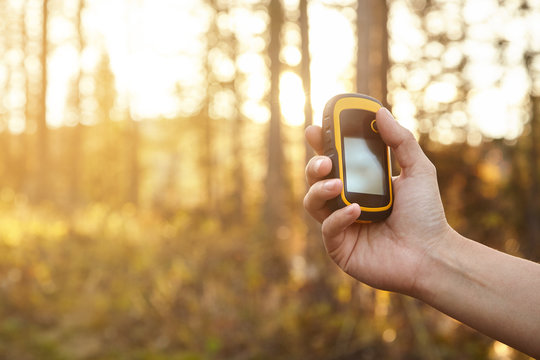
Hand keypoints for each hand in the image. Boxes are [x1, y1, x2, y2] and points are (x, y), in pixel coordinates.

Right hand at [304, 108, 451, 295]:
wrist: (432, 255)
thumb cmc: (426, 215)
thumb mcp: (418, 170)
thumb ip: (400, 140)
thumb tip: (380, 111)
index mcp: (360, 184)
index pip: (333, 161)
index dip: (320, 145)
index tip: (315, 129)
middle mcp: (345, 202)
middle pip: (315, 179)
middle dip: (314, 166)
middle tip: (325, 160)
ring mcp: (340, 226)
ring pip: (312, 202)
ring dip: (319, 189)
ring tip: (337, 184)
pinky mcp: (339, 247)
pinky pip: (328, 228)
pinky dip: (338, 217)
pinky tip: (355, 210)